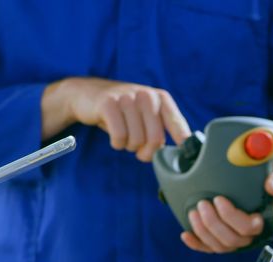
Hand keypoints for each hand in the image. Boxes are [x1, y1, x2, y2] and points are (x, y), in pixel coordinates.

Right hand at [42, 77, 191, 160]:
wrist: (87, 94)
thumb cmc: (122, 111)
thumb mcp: (145, 115)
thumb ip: (161, 129)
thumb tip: (178, 152)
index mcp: (160, 98)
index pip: (177, 124)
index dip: (182, 142)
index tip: (184, 156)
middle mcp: (147, 95)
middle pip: (156, 139)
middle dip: (147, 152)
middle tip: (139, 151)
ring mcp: (127, 98)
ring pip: (137, 140)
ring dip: (129, 147)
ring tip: (124, 137)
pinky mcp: (109, 104)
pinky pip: (120, 136)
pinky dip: (117, 143)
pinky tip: (115, 137)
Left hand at [181, 160, 272, 253]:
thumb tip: (271, 186)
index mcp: (269, 220)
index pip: (249, 227)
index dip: (231, 217)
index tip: (218, 199)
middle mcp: (255, 235)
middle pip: (232, 240)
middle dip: (213, 223)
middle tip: (202, 203)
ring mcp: (241, 239)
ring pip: (220, 246)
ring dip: (203, 232)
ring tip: (193, 212)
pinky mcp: (228, 239)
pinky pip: (212, 248)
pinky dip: (198, 244)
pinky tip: (186, 235)